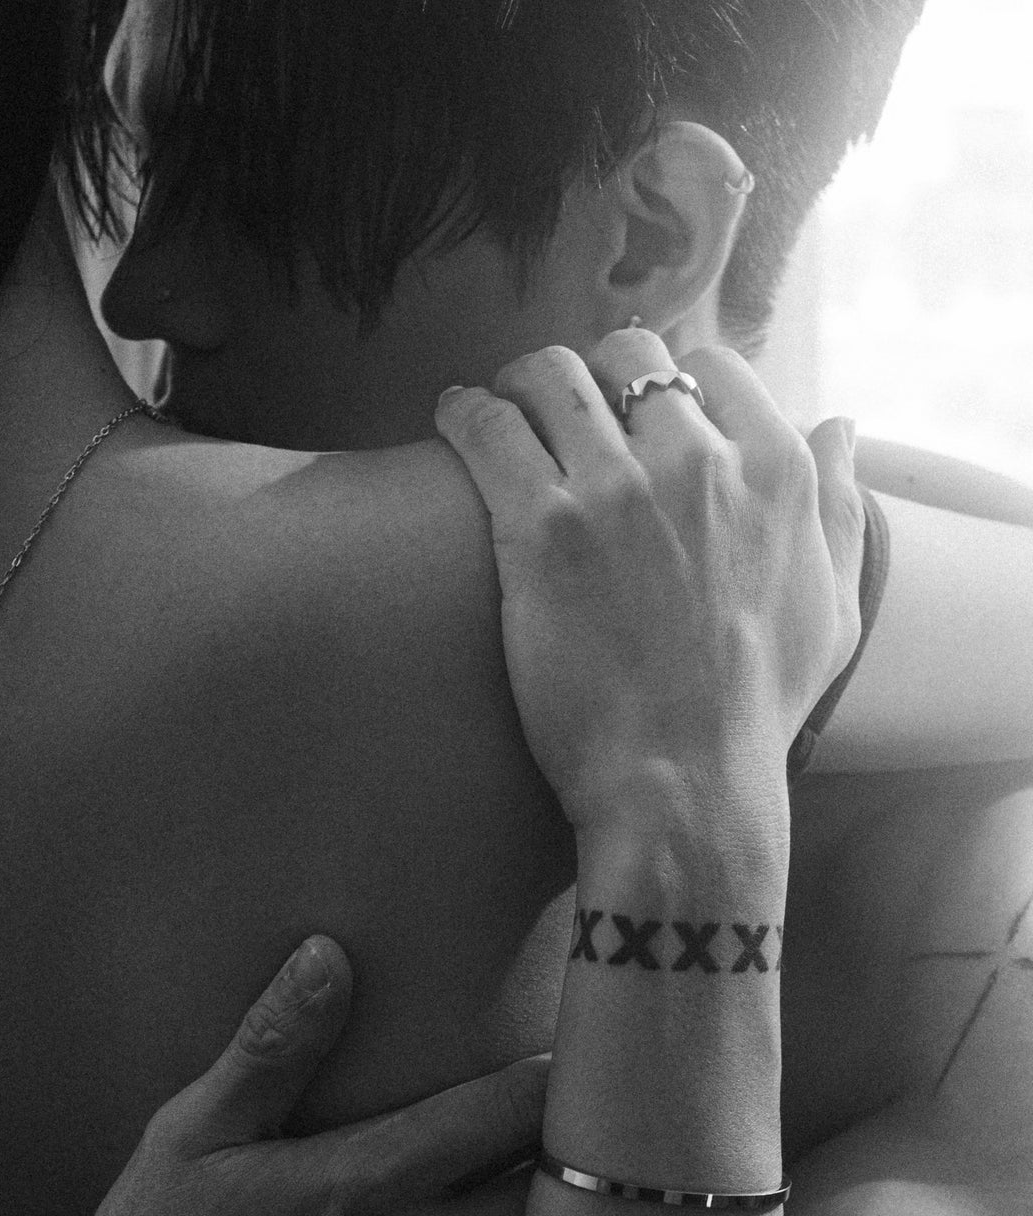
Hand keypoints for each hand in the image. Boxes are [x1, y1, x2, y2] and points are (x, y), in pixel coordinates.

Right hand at [31, 936, 546, 1215]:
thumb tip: (327, 955)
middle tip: (575, 1125)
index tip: (562, 1058)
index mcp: (366, 1185)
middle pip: (552, 1197)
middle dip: (570, 1154)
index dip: (551, 1080)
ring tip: (552, 1198)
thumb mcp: (191, 1137)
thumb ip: (273, 1048)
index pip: (510, 1116)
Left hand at [435, 328, 863, 837]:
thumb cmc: (757, 713)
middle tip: (563, 408)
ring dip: (522, 382)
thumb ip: (838, 506)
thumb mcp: (834, 608)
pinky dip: (465, 413)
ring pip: (552, 377)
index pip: (712, 369)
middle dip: (594, 373)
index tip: (639, 414)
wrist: (684, 782)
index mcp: (774, 470)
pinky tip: (453, 419)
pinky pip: (490, 429)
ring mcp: (615, 490)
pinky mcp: (540, 529)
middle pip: (630, 359)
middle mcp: (697, 462)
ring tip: (500, 405)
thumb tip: (838, 426)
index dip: (670, 385)